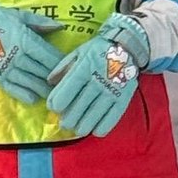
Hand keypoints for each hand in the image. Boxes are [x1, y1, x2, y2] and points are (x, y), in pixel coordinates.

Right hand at [0, 0, 62, 103]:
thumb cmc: (2, 20)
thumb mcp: (21, 16)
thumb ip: (41, 22)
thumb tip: (61, 27)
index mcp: (24, 40)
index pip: (47, 55)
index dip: (60, 64)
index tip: (71, 69)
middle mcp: (16, 55)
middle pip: (40, 70)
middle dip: (54, 79)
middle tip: (67, 86)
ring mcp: (6, 68)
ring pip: (29, 81)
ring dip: (42, 89)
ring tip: (55, 95)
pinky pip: (12, 88)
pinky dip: (23, 94)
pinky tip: (34, 99)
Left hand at [46, 12, 149, 136]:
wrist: (127, 47)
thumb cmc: (98, 50)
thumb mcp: (78, 53)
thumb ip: (63, 67)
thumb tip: (49, 82)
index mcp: (83, 68)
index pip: (66, 92)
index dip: (56, 104)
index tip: (54, 108)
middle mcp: (97, 81)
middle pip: (78, 107)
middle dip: (68, 119)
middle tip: (64, 124)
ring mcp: (112, 90)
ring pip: (93, 115)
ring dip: (83, 126)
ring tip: (77, 129)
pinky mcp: (124, 97)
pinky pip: (112, 117)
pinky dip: (102, 127)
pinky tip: (95, 131)